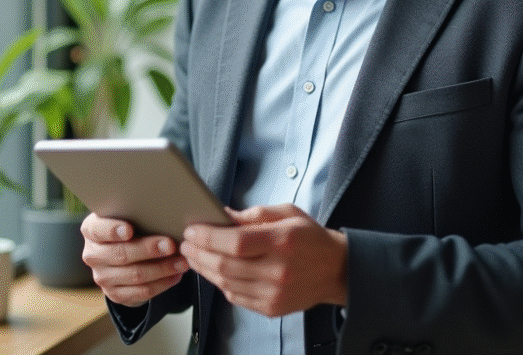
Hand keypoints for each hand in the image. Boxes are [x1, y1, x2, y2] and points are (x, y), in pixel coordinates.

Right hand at [81, 212, 189, 306]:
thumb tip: (164, 212)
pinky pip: (141, 292)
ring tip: (181, 262)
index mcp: (91, 230)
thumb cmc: (130, 227)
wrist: (122, 255)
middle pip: (121, 254)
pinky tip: (175, 276)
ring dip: (162, 269)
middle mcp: (93, 255)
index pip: (98, 230)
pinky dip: (162, 284)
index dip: (112, 230)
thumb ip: (137, 214)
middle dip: (148, 250)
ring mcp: (102, 277)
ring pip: (134, 275)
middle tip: (171, 245)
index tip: (129, 230)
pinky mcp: (115, 294)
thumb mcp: (127, 216)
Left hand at [179, 203, 347, 316]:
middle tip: (186, 243)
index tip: (192, 229)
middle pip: (225, 265)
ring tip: (194, 256)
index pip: (235, 242)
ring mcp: (274, 293)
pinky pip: (235, 297)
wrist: (336, 270)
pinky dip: (220, 283)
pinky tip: (214, 271)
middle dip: (199, 252)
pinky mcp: (271, 308)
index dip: (208, 236)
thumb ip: (254, 214)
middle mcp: (278, 270)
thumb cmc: (310, 237)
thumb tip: (221, 214)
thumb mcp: (288, 213)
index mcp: (282, 242)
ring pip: (226, 283)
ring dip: (204, 269)